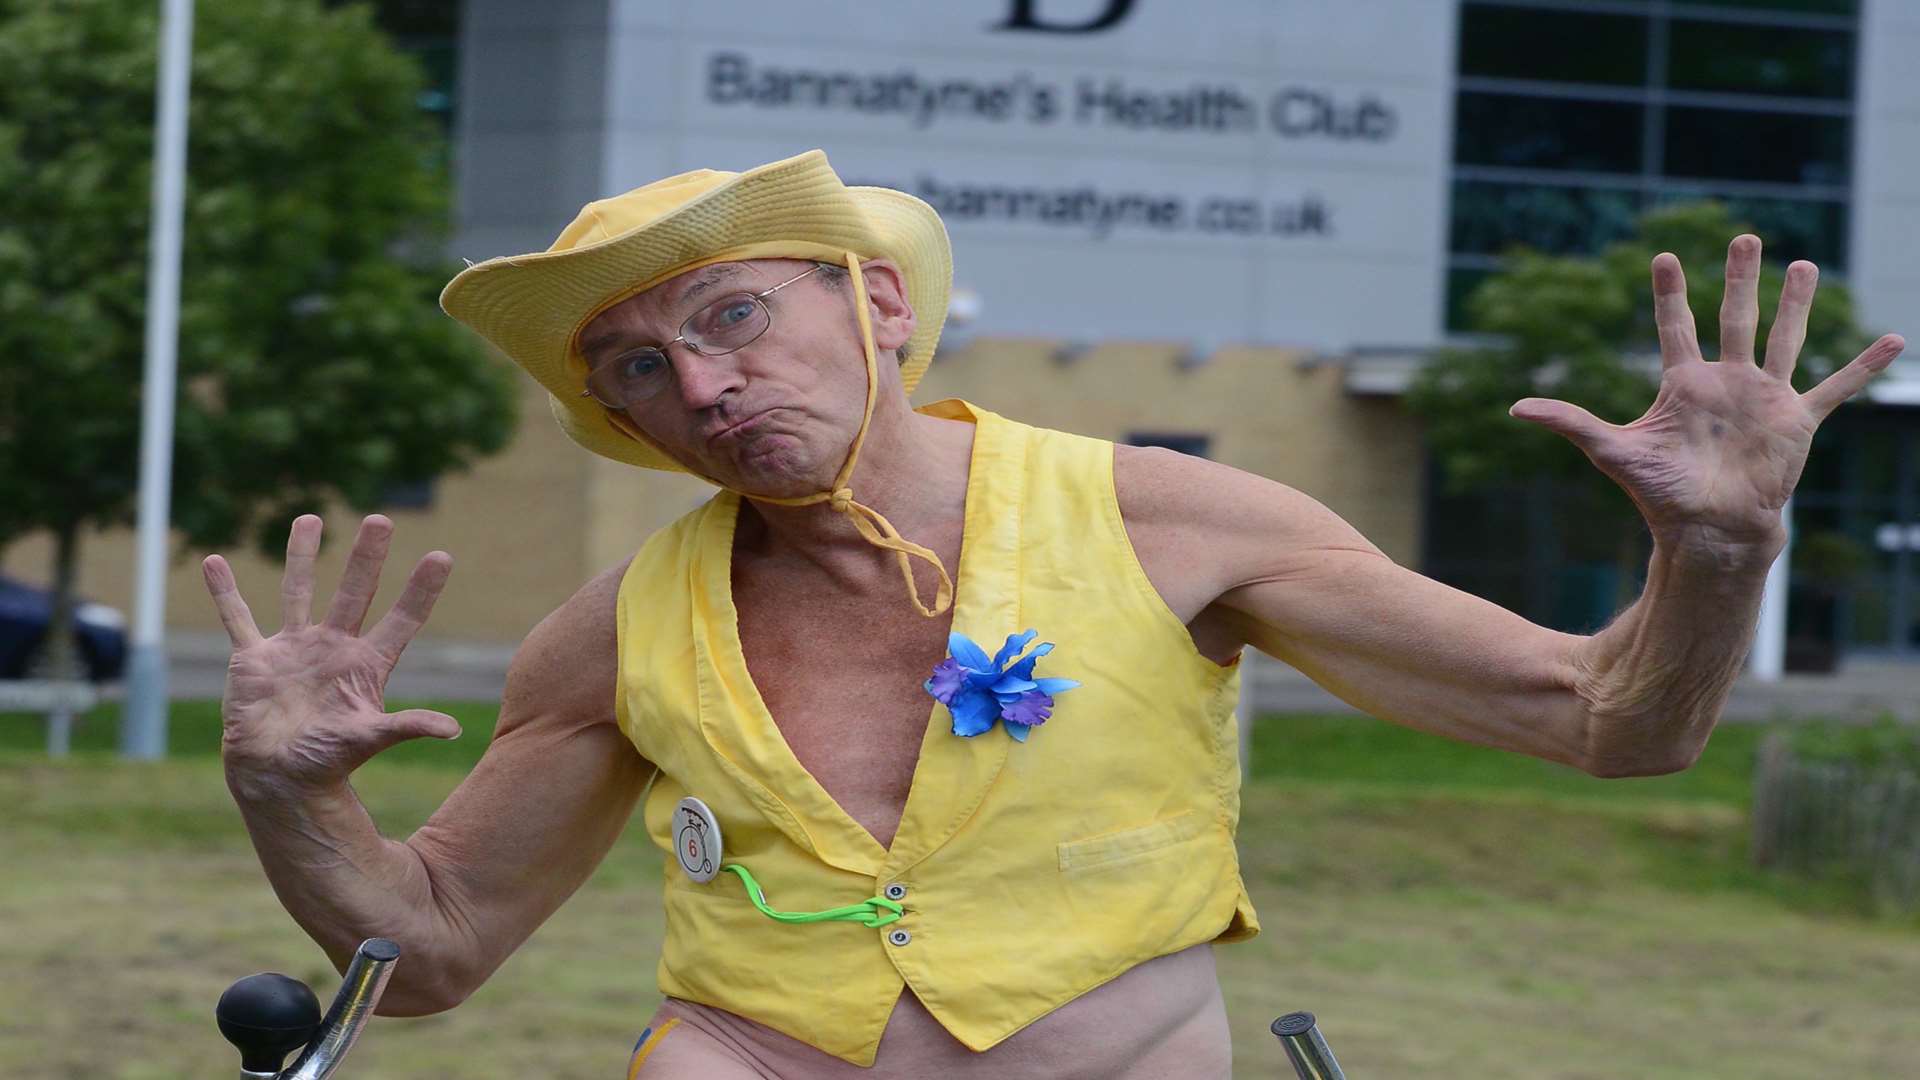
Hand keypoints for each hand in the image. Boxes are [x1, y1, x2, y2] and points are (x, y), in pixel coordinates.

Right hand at [201, 514, 459, 797]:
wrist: (277, 778)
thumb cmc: (327, 762)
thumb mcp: (370, 739)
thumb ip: (407, 726)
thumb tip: (453, 730)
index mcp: (367, 664)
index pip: (402, 619)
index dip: (421, 590)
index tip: (442, 556)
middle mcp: (333, 648)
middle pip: (355, 592)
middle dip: (367, 557)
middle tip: (381, 519)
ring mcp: (293, 648)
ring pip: (298, 591)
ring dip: (302, 555)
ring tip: (311, 518)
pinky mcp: (253, 658)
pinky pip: (237, 618)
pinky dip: (225, 592)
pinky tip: (214, 562)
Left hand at [1510, 234, 1905, 547]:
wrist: (1707, 528)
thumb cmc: (1659, 493)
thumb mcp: (1611, 450)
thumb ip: (1570, 422)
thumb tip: (1516, 407)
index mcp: (1684, 385)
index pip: (1675, 326)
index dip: (1671, 293)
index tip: (1664, 255)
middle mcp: (1726, 383)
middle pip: (1734, 318)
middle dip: (1739, 278)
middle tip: (1744, 236)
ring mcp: (1764, 397)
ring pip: (1784, 338)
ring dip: (1795, 303)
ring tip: (1804, 264)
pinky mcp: (1797, 420)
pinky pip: (1837, 387)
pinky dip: (1864, 365)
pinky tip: (1894, 339)